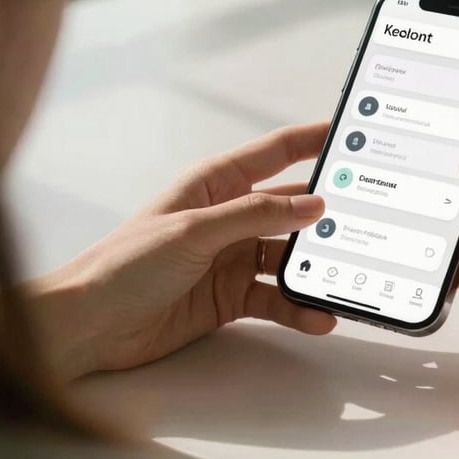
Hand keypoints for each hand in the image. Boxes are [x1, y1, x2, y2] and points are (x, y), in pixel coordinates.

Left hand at [28, 123, 335, 379]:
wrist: (90, 326)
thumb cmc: (125, 264)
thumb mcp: (194, 230)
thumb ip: (255, 215)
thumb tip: (312, 204)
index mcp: (216, 184)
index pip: (275, 153)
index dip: (313, 140)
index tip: (349, 133)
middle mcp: (229, 217)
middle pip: (290, 208)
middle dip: (326, 212)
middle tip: (368, 216)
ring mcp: (231, 258)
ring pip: (288, 257)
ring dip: (315, 267)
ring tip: (347, 276)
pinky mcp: (230, 296)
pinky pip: (275, 297)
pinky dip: (297, 307)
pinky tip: (318, 315)